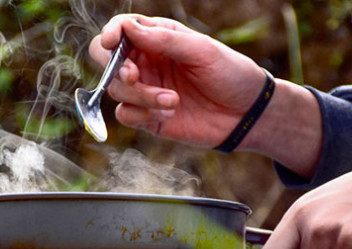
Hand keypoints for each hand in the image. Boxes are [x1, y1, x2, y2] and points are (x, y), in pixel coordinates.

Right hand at [88, 14, 266, 146]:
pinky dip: (143, 115)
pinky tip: (169, 114)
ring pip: (117, 90)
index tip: (112, 43)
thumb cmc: (228, 73)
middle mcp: (146, 62)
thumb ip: (164, 39)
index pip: (121, 29)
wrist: (245, 113)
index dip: (111, 34)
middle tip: (135, 76)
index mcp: (157, 38)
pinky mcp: (147, 118)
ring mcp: (144, 90)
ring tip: (173, 100)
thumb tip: (128, 28)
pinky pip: (125, 114)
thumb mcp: (201, 49)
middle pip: (106, 59)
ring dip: (142, 96)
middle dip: (116, 68)